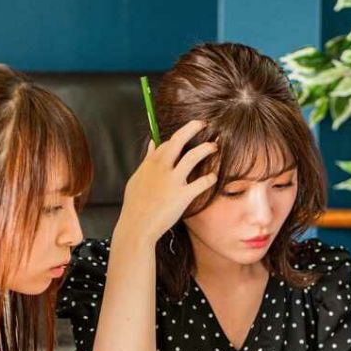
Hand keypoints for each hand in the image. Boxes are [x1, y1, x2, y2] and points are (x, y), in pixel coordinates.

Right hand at [114, 120, 218, 243]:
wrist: (137, 226)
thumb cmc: (135, 205)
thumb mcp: (137, 179)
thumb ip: (146, 160)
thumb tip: (152, 143)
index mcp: (150, 164)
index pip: (166, 143)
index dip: (179, 136)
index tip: (188, 133)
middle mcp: (161, 168)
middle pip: (178, 140)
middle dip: (192, 128)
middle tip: (203, 124)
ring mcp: (173, 181)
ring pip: (193, 156)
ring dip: (206, 149)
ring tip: (214, 146)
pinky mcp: (183, 196)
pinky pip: (202, 182)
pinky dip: (211, 178)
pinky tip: (215, 176)